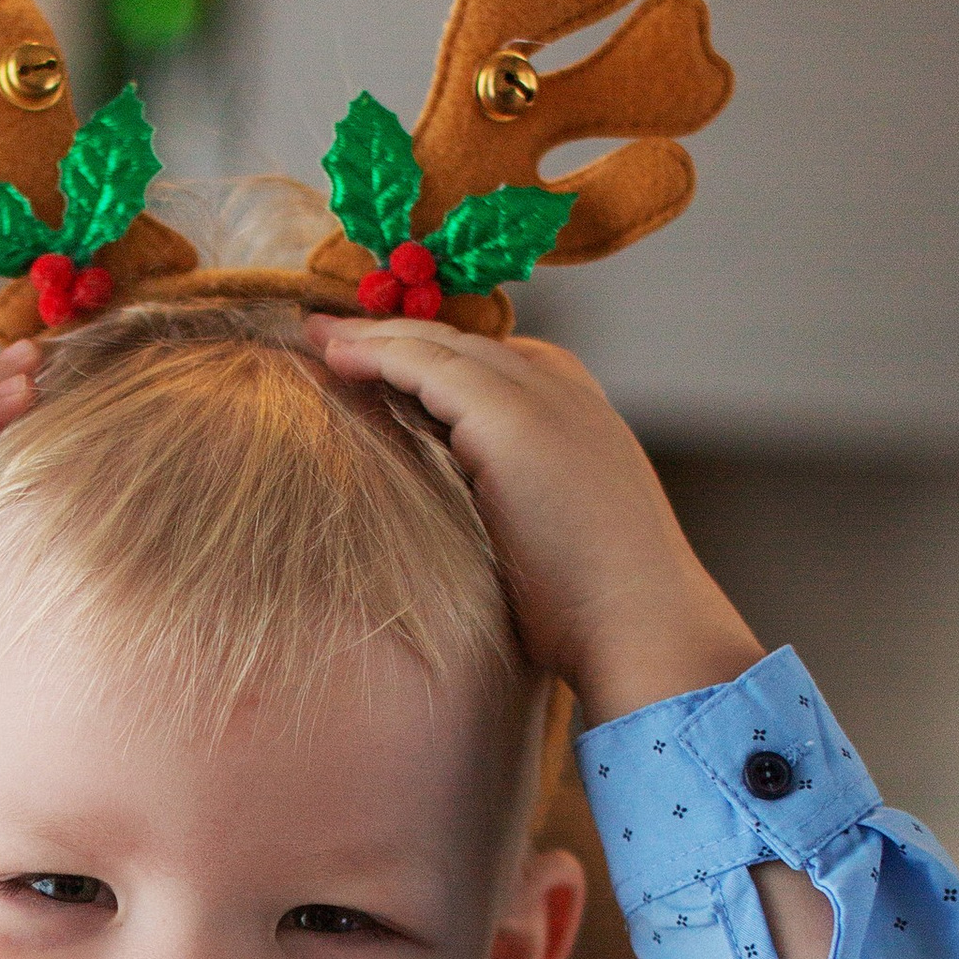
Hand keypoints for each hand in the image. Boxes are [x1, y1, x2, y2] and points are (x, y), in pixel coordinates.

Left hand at [308, 314, 761, 727]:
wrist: (642, 625)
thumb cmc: (592, 605)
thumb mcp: (545, 525)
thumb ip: (502, 493)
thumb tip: (453, 506)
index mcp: (573, 407)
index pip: (483, 362)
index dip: (419, 356)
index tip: (366, 362)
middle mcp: (561, 385)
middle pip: (457, 343)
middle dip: (388, 334)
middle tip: (326, 333)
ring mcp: (540, 393)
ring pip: (436, 343)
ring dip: (370, 336)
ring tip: (316, 336)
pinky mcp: (511, 416)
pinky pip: (425, 364)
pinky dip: (375, 354)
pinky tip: (333, 357)